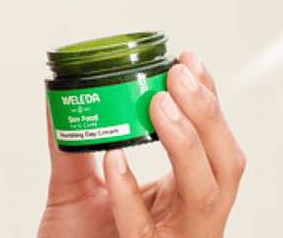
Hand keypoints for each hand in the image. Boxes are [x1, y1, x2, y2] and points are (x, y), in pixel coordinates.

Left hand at [38, 50, 244, 237]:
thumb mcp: (75, 184)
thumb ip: (71, 142)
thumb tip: (56, 92)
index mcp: (180, 197)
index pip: (212, 145)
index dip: (207, 102)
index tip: (188, 60)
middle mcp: (187, 220)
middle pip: (225, 167)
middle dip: (207, 115)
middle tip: (179, 74)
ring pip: (203, 196)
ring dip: (184, 144)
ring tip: (160, 104)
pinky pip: (145, 229)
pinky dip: (129, 191)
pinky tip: (114, 158)